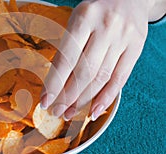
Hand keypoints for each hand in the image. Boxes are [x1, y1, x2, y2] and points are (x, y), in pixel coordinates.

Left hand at [40, 0, 165, 120]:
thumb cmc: (95, 11)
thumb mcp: (77, 20)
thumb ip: (68, 46)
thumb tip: (55, 82)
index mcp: (84, 18)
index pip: (66, 58)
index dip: (54, 83)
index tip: (44, 101)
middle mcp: (105, 28)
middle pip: (84, 72)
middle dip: (67, 97)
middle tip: (56, 111)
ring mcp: (123, 38)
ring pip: (101, 78)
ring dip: (83, 101)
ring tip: (69, 113)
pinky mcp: (136, 47)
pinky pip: (120, 78)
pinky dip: (106, 97)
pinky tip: (94, 110)